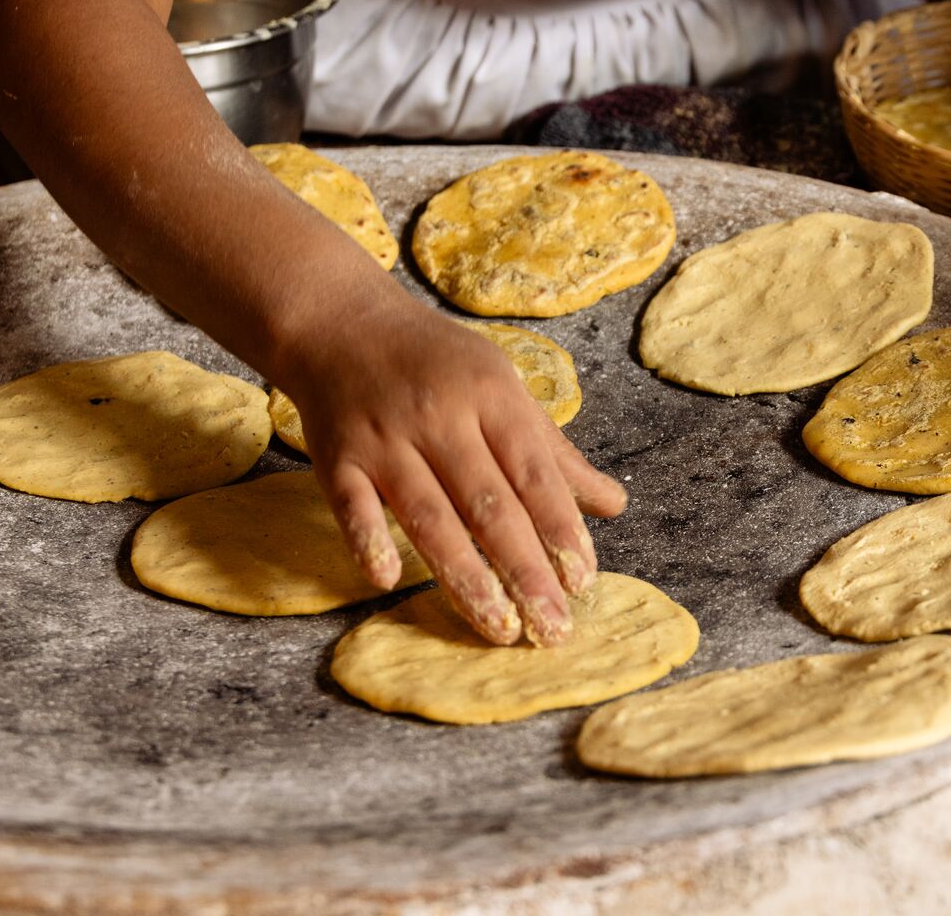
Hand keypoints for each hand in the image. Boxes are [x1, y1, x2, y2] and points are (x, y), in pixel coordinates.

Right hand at [284, 294, 627, 646]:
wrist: (342, 323)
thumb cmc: (437, 365)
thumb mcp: (502, 389)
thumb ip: (553, 453)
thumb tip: (614, 504)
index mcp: (491, 396)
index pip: (534, 473)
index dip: (560, 528)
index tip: (583, 579)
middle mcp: (441, 416)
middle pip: (488, 505)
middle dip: (525, 570)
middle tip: (552, 627)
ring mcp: (386, 438)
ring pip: (429, 515)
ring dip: (465, 577)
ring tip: (498, 627)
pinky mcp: (336, 456)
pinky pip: (352, 505)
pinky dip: (368, 539)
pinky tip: (387, 580)